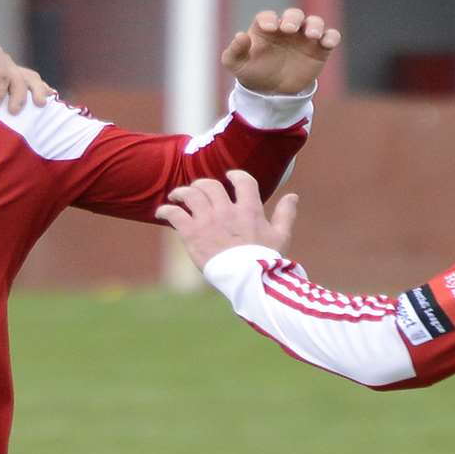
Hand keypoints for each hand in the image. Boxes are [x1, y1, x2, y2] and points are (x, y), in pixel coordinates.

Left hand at [0, 41, 53, 113]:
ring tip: (41, 106)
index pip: (2, 72)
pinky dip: (40, 88)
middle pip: (18, 77)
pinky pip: (29, 81)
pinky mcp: (9, 77)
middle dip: (19, 95)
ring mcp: (8, 68)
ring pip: (29, 78)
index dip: (0, 90)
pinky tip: (50, 97)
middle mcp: (3, 59)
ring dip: (37, 91)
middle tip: (13, 113)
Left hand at [154, 169, 299, 267]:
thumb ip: (286, 214)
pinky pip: (174, 214)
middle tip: (198, 189)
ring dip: (181, 192)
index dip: (235, 175)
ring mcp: (208, 220)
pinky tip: (161, 212)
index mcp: (249, 209)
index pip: (242, 180)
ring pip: (190, 195)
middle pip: (210, 185)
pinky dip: (166, 210)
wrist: (246, 279)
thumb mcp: (281, 236)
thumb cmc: (265, 260)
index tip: (229, 176)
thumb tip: (293, 195)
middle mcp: (226, 210)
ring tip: (176, 196)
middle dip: (203, 185)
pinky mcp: (191, 234)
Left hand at [223, 8, 341, 94]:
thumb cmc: (253, 72)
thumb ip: (234, 51)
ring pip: (314, 22)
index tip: (269, 28)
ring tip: (312, 35)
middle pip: (293, 15)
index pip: (267, 17)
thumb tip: (240, 36)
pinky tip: (328, 42)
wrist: (271, 92)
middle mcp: (286, 28)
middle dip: (293, 18)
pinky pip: (330, 37)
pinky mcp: (319, 49)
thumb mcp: (237, 65)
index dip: (268, 19)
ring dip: (315, 25)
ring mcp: (304, 37)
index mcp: (266, 28)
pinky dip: (331, 36)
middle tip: (289, 28)